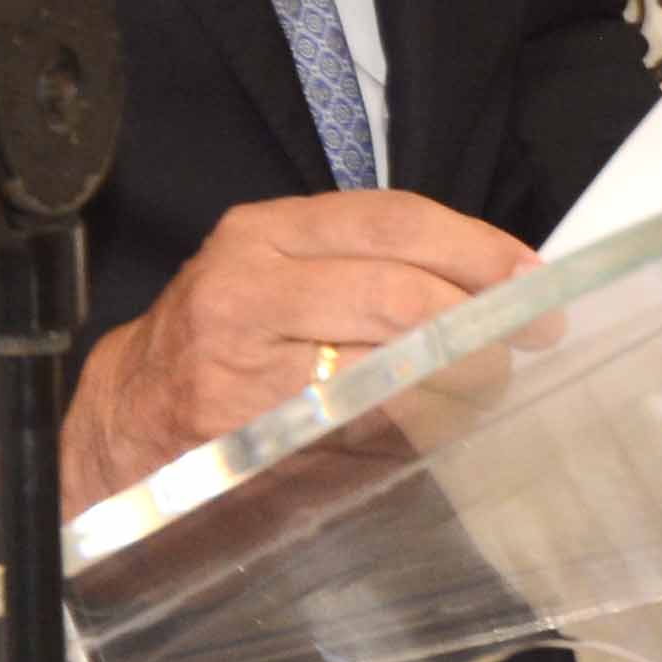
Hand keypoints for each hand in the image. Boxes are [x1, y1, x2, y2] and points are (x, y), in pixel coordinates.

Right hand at [61, 191, 536, 502]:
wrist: (129, 418)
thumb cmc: (229, 339)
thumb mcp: (280, 273)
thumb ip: (369, 266)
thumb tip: (496, 285)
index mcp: (262, 233)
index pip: (390, 221)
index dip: (475, 249)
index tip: (532, 279)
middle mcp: (246, 290)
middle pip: (398, 296)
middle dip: (477, 325)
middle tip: (523, 343)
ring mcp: (243, 371)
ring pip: (390, 374)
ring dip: (458, 389)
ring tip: (480, 390)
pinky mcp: (250, 440)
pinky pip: (361, 439)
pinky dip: (413, 438)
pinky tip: (429, 431)